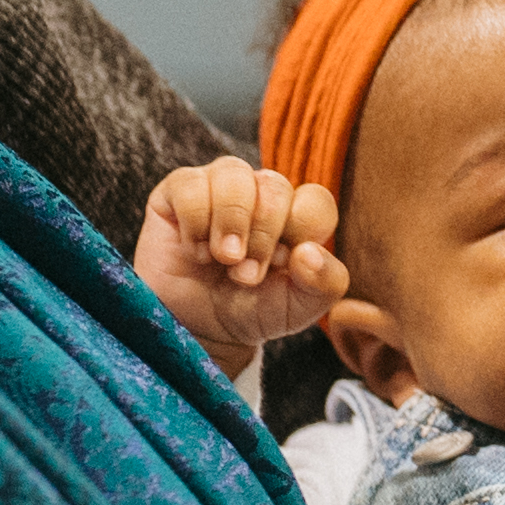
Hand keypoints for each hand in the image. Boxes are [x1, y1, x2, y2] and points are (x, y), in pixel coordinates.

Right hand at [134, 159, 344, 370]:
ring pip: (235, 175)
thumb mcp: (298, 308)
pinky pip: (191, 185)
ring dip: (230, 223)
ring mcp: (220, 186)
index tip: (283, 266)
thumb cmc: (251, 311)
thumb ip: (325, 283)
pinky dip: (195, 224)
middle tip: (245, 276)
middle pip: (275, 187)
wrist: (197, 329)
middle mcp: (261, 193)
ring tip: (222, 259)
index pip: (316, 200)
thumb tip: (310, 252)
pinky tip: (196, 250)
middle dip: (262, 236)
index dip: (301, 232)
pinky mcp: (179, 189)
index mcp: (296, 215)